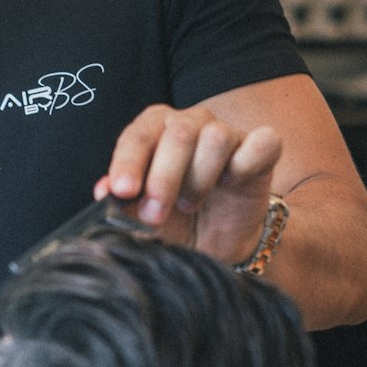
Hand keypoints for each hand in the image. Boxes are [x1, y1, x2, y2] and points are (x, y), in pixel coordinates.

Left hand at [95, 103, 282, 264]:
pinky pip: (262, 142)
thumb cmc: (172, 221)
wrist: (213, 243)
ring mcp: (229, 133)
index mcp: (155, 129)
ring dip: (199, 179)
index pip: (139, 135)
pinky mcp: (261, 150)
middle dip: (163, 179)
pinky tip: (231, 185)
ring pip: (216, 138)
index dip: (128, 162)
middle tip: (154, 214)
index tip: (122, 191)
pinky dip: (245, 165)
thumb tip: (103, 191)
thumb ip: (122, 201)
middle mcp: (191, 123)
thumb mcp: (140, 216)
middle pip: (179, 134)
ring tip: (189, 204)